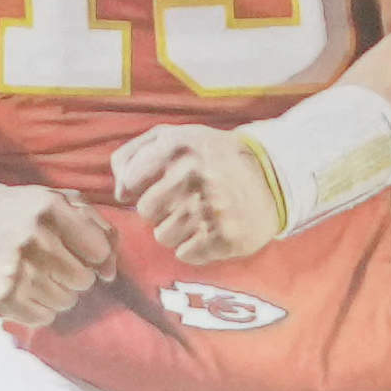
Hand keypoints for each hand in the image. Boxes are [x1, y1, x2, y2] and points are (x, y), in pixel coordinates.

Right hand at [0, 174, 124, 331]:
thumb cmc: (23, 213)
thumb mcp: (61, 202)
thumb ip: (99, 229)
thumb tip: (110, 273)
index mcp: (50, 208)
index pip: (99, 251)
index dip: (92, 254)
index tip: (76, 249)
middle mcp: (33, 238)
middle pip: (83, 280)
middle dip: (73, 274)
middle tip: (49, 261)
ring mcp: (14, 270)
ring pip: (66, 302)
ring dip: (56, 292)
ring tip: (33, 273)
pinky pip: (43, 318)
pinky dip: (38, 308)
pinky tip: (22, 288)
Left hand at [110, 118, 291, 266]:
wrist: (272, 178)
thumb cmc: (211, 157)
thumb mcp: (176, 137)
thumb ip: (135, 154)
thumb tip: (118, 190)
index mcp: (179, 145)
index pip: (129, 181)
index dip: (134, 188)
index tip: (149, 186)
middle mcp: (194, 174)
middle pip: (145, 212)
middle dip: (158, 210)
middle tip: (181, 200)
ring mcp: (211, 207)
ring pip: (163, 236)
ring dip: (175, 230)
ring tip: (197, 215)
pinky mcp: (224, 236)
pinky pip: (185, 254)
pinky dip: (193, 247)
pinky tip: (209, 230)